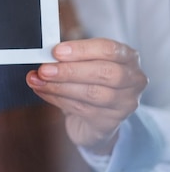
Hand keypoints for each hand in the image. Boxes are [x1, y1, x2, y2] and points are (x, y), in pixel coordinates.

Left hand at [26, 38, 148, 154]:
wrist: (94, 118)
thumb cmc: (89, 82)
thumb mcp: (83, 63)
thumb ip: (68, 57)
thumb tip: (44, 55)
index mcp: (127, 57)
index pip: (108, 49)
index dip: (81, 50)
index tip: (56, 51)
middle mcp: (133, 79)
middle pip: (104, 73)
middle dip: (69, 71)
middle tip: (44, 70)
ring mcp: (125, 103)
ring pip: (92, 93)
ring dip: (59, 86)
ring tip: (38, 81)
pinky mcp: (111, 122)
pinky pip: (81, 109)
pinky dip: (57, 99)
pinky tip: (43, 91)